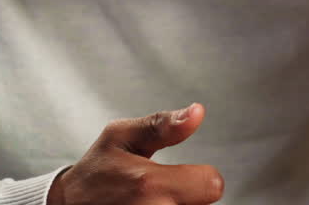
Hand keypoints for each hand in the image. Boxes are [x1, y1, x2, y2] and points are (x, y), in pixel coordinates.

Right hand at [46, 103, 223, 204]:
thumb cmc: (96, 170)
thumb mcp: (121, 136)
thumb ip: (162, 124)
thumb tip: (197, 111)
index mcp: (150, 184)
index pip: (212, 185)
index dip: (202, 176)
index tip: (183, 174)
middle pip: (203, 204)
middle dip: (187, 195)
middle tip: (157, 190)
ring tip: (149, 200)